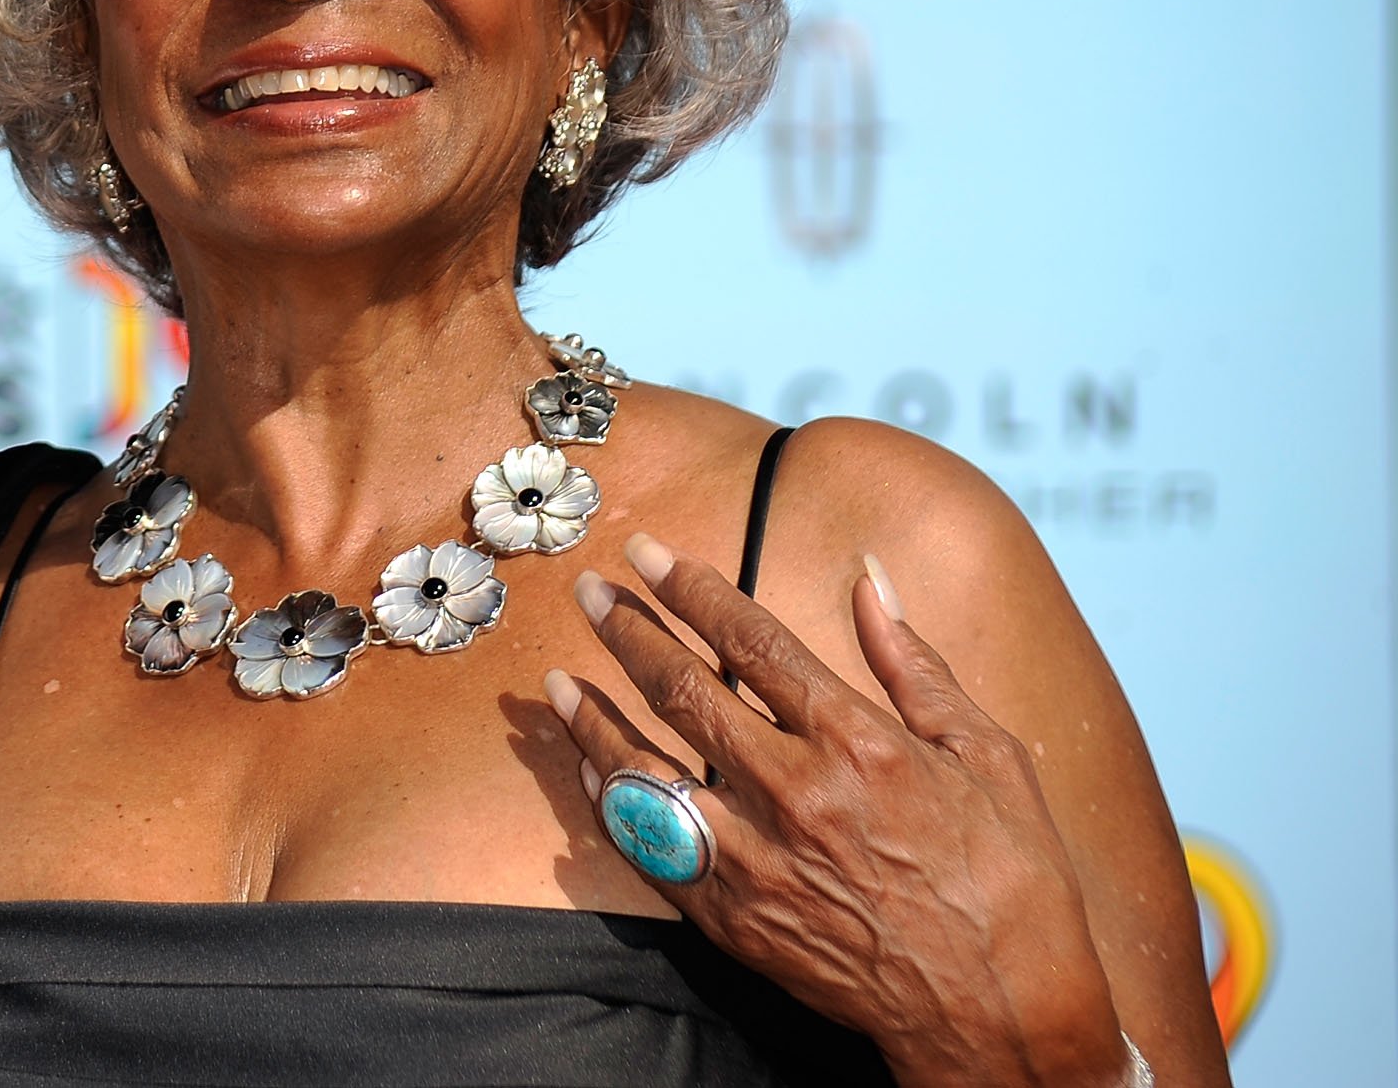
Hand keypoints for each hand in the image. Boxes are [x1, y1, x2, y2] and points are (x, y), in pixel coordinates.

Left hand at [545, 533, 1132, 1087]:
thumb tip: (870, 578)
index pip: (750, 640)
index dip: (689, 588)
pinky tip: (591, 770)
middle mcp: (797, 794)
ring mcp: (758, 861)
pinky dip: (613, 805)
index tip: (647, 551)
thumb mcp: (988, 756)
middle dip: (626, 631)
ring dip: (593, 718)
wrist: (1003, 1016)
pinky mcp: (736, 921)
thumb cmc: (1012, 882)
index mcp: (859, 742)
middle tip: (589, 591)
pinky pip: (650, 850)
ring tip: (557, 680)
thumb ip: (913, 663)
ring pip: (646, 770)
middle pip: (683, 690)